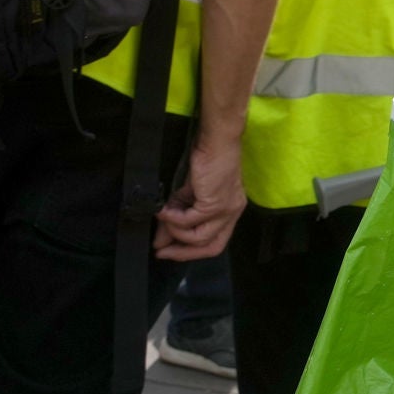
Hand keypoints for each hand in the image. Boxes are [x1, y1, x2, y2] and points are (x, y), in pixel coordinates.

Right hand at [155, 130, 247, 259]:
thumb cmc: (204, 161)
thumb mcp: (188, 195)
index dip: (190, 252)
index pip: (215, 243)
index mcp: (230, 211)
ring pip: (200, 238)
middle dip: (183, 253)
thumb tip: (160, 241)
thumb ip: (178, 218)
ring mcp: (227, 209)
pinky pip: (191, 222)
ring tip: (162, 220)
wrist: (215, 140)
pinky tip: (164, 211)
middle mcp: (233, 213)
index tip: (168, 252)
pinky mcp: (216, 203)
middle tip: (160, 250)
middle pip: (212, 248)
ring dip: (175, 233)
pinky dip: (174, 220)